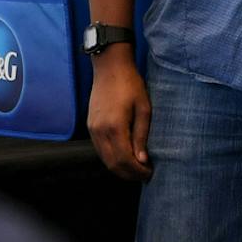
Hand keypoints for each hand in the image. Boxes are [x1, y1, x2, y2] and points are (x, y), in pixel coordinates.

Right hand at [87, 47, 151, 181]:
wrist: (110, 66)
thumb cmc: (130, 84)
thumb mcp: (144, 109)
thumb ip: (141, 136)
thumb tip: (142, 160)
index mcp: (115, 127)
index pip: (125, 160)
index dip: (137, 171)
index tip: (150, 173)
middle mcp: (100, 131)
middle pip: (113, 164)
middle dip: (129, 174)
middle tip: (144, 175)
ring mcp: (92, 129)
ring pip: (104, 159)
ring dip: (120, 168)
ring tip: (136, 168)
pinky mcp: (90, 125)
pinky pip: (100, 149)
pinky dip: (111, 158)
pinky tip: (124, 156)